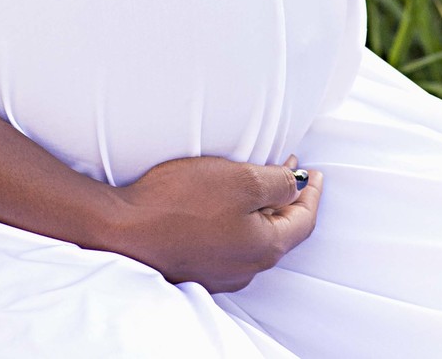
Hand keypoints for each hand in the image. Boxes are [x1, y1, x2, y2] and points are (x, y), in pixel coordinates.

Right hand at [106, 151, 322, 294]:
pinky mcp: (197, 266)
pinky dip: (238, 220)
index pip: (303, 220)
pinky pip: (230, 242)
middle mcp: (247, 268)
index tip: (315, 171)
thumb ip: (276, 182)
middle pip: (280, 231)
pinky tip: (224, 203)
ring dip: (262, 209)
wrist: (125, 230)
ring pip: (254, 237)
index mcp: (265, 248)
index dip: (312, 192)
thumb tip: (295, 185)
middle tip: (290, 170)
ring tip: (258, 181)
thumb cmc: (181, 203)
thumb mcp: (240, 180)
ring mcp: (220, 272)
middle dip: (288, 199)